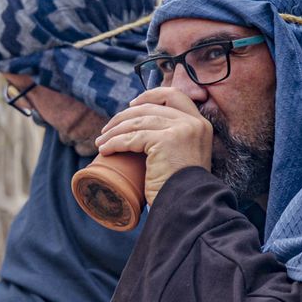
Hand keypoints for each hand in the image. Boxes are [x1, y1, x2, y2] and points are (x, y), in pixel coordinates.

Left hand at [94, 87, 212, 204]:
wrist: (188, 205)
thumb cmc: (181, 189)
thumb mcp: (184, 157)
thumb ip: (174, 141)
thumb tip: (144, 135)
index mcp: (200, 124)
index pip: (174, 95)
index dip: (150, 95)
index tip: (131, 104)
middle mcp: (193, 123)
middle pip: (151, 107)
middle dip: (124, 116)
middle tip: (107, 129)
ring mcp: (181, 129)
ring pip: (137, 122)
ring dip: (114, 131)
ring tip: (101, 142)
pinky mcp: (166, 140)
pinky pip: (132, 138)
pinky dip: (114, 143)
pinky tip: (104, 149)